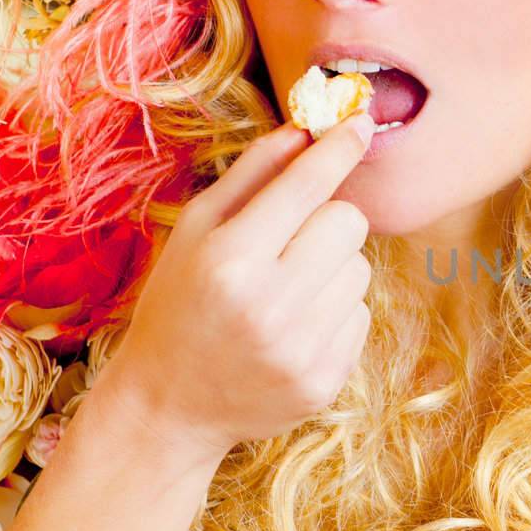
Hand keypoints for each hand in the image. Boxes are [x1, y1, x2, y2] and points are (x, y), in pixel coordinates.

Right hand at [97, 112, 376, 461]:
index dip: (337, 149)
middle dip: (328, 218)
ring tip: (286, 290)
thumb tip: (305, 129)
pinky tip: (294, 327)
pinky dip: (335, 311)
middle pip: (349, 222)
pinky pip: (361, 315)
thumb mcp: (193, 231)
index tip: (358, 123)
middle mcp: (269, 306)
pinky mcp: (326, 382)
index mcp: (229, 260)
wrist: (168, 407)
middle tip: (293, 238)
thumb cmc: (178, 304)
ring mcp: (301, 350)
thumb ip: (251, 175)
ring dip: (333, 268)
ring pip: (361, 268)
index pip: (306, 186)